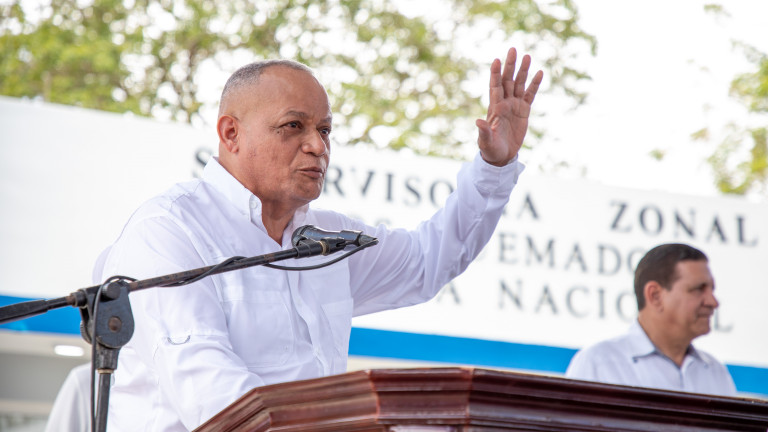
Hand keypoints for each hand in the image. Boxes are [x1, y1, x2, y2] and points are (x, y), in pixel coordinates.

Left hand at [476, 47, 542, 165]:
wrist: (502, 156)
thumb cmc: (490, 148)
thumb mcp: (486, 141)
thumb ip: (484, 131)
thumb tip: (478, 121)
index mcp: (494, 107)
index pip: (494, 87)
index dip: (495, 74)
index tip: (496, 60)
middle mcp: (504, 103)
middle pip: (507, 80)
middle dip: (509, 65)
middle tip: (512, 49)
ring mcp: (514, 105)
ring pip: (519, 84)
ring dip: (523, 71)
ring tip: (527, 56)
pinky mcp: (524, 111)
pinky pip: (530, 95)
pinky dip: (534, 84)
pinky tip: (539, 73)